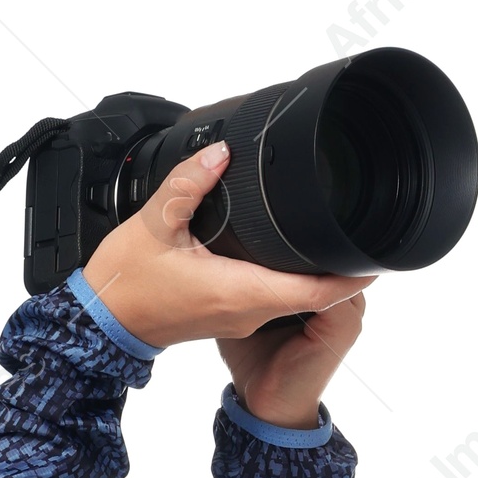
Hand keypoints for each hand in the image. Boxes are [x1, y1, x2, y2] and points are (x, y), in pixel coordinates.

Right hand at [82, 141, 374, 423]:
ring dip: (315, 273)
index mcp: (239, 291)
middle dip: (339, 267)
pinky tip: (287, 249)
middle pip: (313, 294)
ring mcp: (238, 318)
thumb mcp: (154, 222)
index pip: (315, 289)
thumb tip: (221, 152)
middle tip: (357, 230)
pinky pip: (272, 298)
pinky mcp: (227, 316)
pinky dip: (290, 277)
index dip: (351, 273)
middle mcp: (246, 311)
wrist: (102, 325)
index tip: (376, 254)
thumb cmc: (124, 285)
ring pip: (293, 297)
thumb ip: (190, 181)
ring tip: (329, 235)